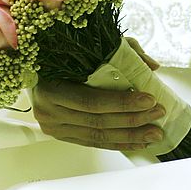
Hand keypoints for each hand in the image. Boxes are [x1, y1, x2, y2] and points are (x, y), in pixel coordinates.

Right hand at [31, 37, 165, 150]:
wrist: (33, 69)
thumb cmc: (61, 55)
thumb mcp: (90, 46)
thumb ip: (123, 52)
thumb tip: (152, 67)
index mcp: (50, 87)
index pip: (91, 101)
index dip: (122, 103)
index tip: (149, 99)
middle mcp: (48, 111)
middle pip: (97, 121)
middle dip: (133, 120)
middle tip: (158, 114)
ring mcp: (53, 127)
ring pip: (97, 136)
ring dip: (130, 136)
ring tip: (154, 133)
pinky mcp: (61, 135)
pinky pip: (92, 142)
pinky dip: (117, 143)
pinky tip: (137, 141)